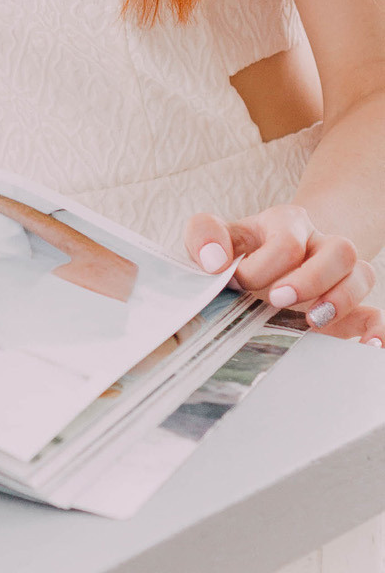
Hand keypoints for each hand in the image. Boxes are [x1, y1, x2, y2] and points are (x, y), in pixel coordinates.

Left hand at [186, 204, 382, 344]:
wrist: (263, 258)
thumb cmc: (238, 250)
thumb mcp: (216, 236)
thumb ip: (204, 235)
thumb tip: (213, 261)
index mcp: (287, 224)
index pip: (287, 241)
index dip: (261, 265)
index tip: (235, 283)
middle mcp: (320, 244)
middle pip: (339, 250)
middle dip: (310, 279)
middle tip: (277, 300)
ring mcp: (339, 276)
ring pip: (361, 274)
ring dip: (341, 300)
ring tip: (312, 322)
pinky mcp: (350, 308)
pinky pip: (376, 314)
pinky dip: (378, 330)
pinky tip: (368, 347)